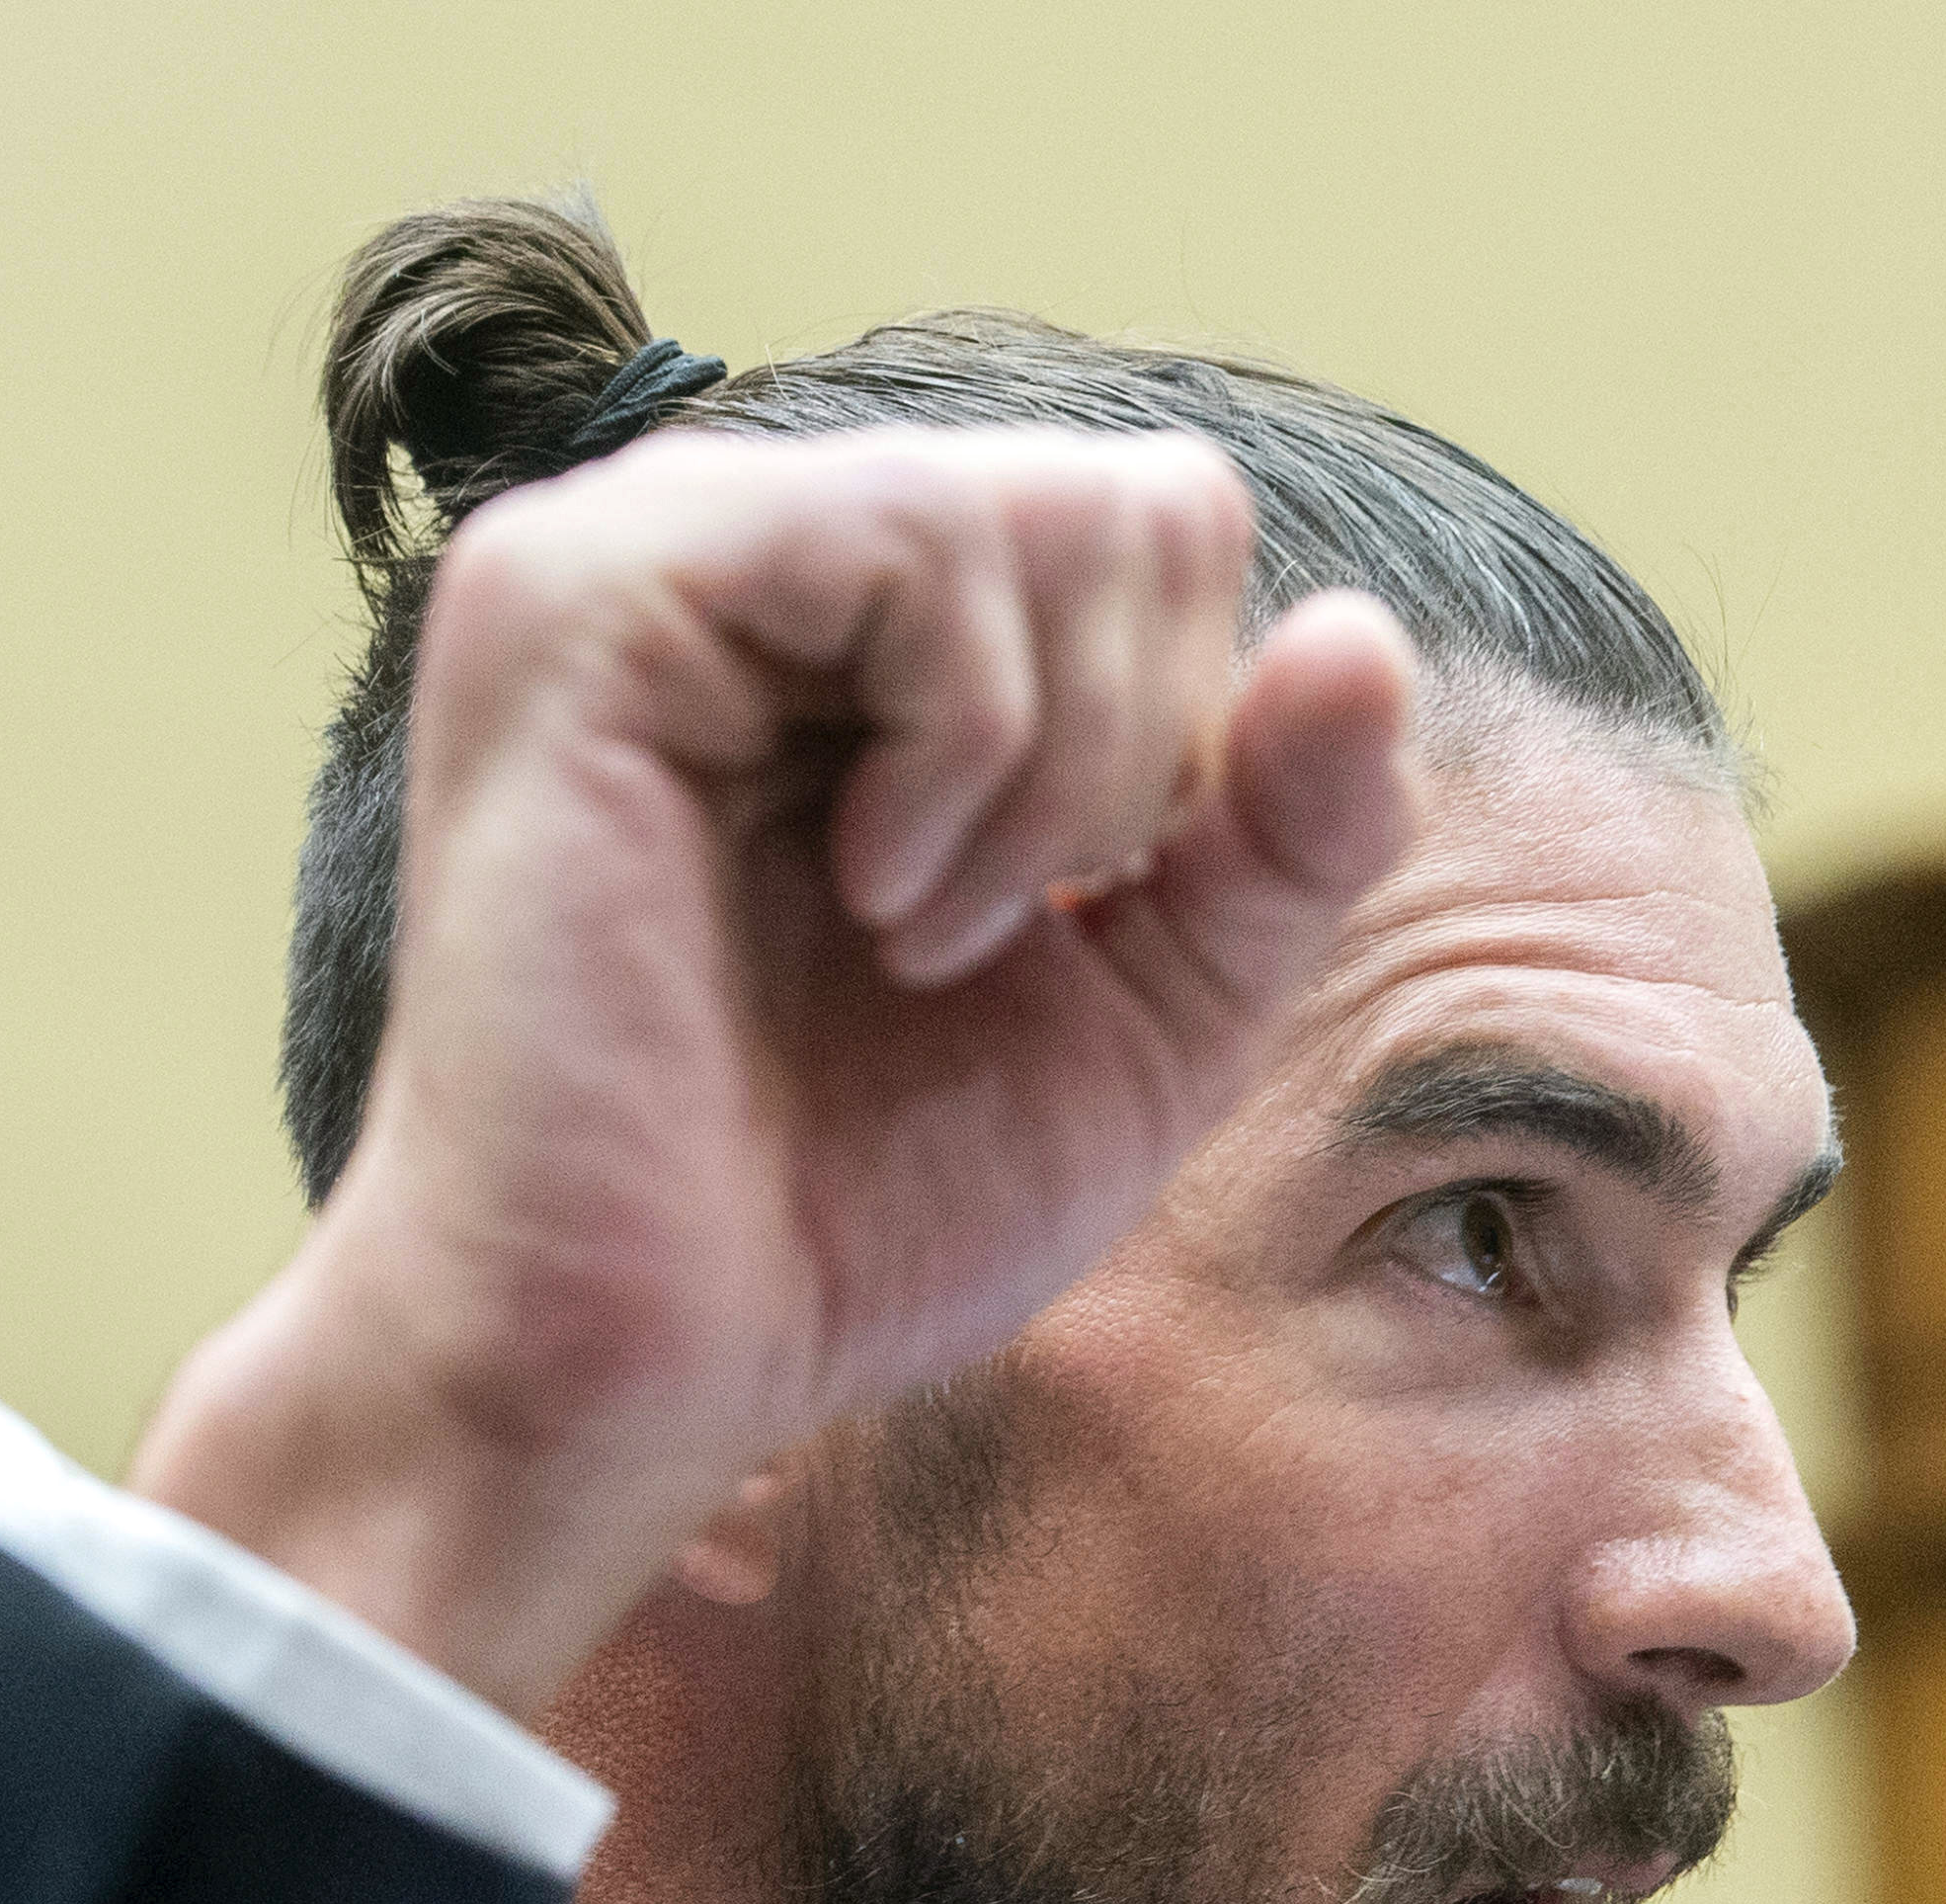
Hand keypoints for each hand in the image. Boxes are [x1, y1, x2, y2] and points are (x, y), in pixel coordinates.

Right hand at [136, 426, 1418, 1715]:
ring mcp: (644, 549)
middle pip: (1125, 494)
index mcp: (850, 630)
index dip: (1183, 741)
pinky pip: (914, 531)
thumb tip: (1367, 632)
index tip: (1049, 929)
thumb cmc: (842, 1215)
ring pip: (1034, 501)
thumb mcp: (1148, 1013)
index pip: (1153, 526)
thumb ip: (1284, 834)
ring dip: (1043, 772)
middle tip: (970, 944)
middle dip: (1130, 754)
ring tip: (906, 935)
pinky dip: (960, 743)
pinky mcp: (579, 591)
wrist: (636, 1367)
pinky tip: (860, 893)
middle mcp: (741, 551)